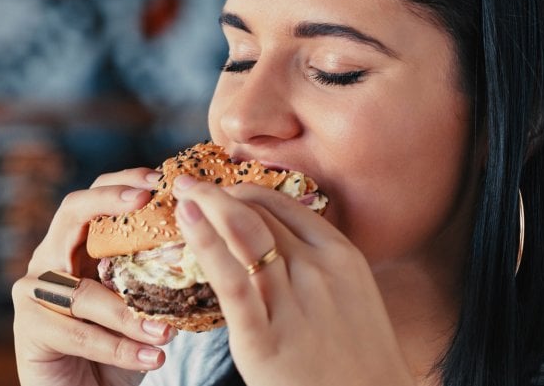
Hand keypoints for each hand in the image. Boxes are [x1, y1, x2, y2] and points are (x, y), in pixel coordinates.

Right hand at [12, 168, 177, 385]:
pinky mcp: (29, 328)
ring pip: (83, 291)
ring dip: (129, 313)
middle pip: (72, 213)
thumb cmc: (125, 338)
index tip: (160, 179)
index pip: (97, 195)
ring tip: (168, 330)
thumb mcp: (145, 296)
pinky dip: (120, 348)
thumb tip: (209, 239)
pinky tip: (154, 357)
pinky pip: (79, 333)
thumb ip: (160, 268)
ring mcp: (35, 291)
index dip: (124, 181)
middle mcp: (52, 258)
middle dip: (109, 202)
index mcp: (80, 243)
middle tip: (147, 201)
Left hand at [172, 177, 415, 385]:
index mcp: (341, 255)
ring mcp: (292, 301)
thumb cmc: (362, 358)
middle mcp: (317, 269)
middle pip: (259, 215)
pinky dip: (207, 244)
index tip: (224, 190)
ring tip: (181, 191)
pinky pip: (232, 280)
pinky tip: (189, 221)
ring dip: (207, 205)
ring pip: (244, 234)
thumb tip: (285, 246)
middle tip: (190, 185)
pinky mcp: (264, 338)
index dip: (247, 192)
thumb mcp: (354, 297)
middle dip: (219, 194)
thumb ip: (322, 267)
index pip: (284, 206)